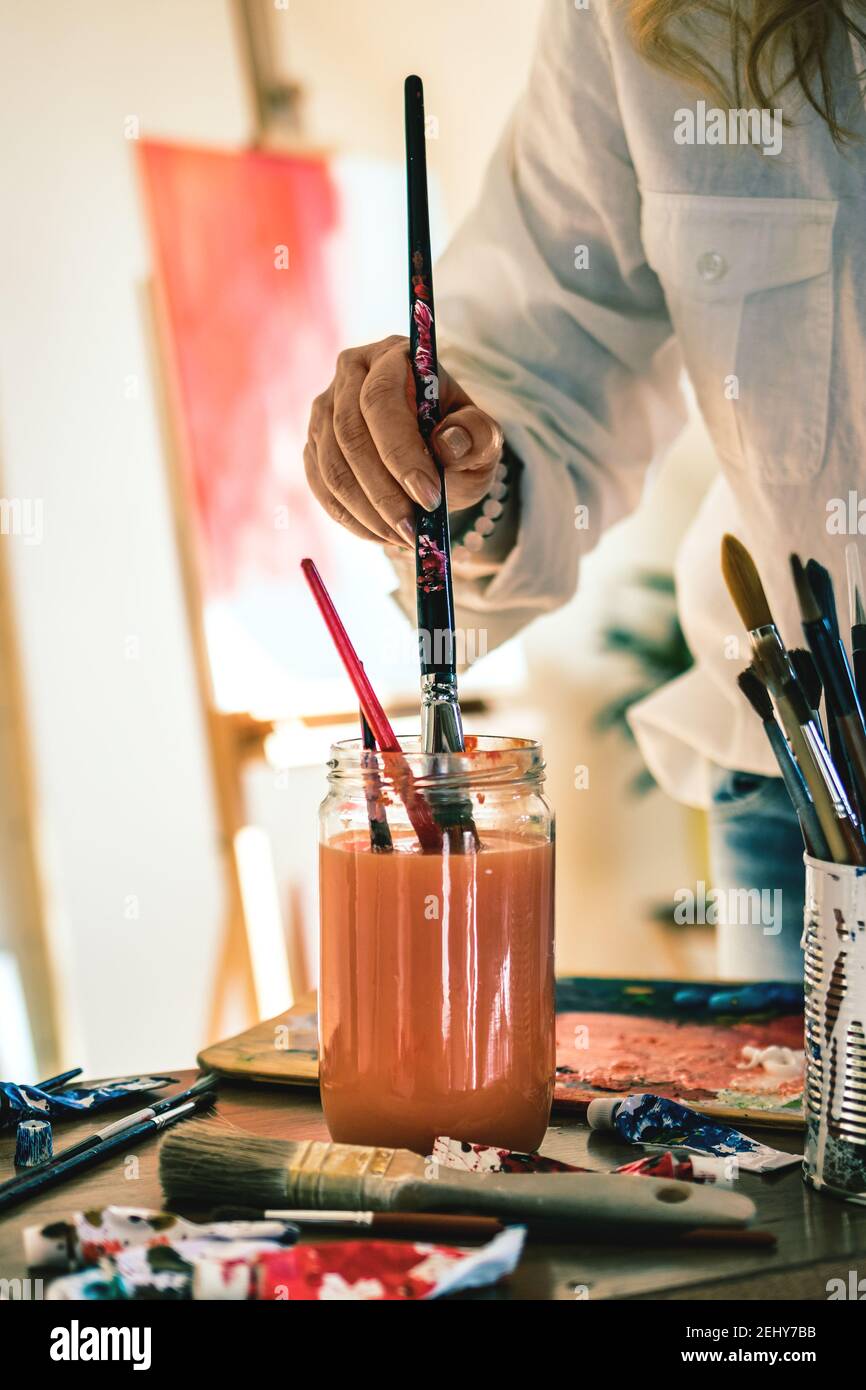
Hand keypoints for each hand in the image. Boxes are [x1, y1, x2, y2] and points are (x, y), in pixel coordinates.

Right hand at [305, 335, 503, 547]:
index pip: (380, 399)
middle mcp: (350, 373)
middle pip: (349, 435)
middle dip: (383, 492)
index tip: (428, 498)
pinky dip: (352, 518)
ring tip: (404, 537)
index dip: (400, 452)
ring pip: (332, 467)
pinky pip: (322, 488)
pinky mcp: (314, 446)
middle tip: (413, 530)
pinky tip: (383, 534)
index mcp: (394, 356)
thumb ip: (477, 437)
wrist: (436, 455)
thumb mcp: (483, 439)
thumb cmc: (460, 439)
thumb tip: (447, 444)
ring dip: (367, 512)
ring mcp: (325, 410)